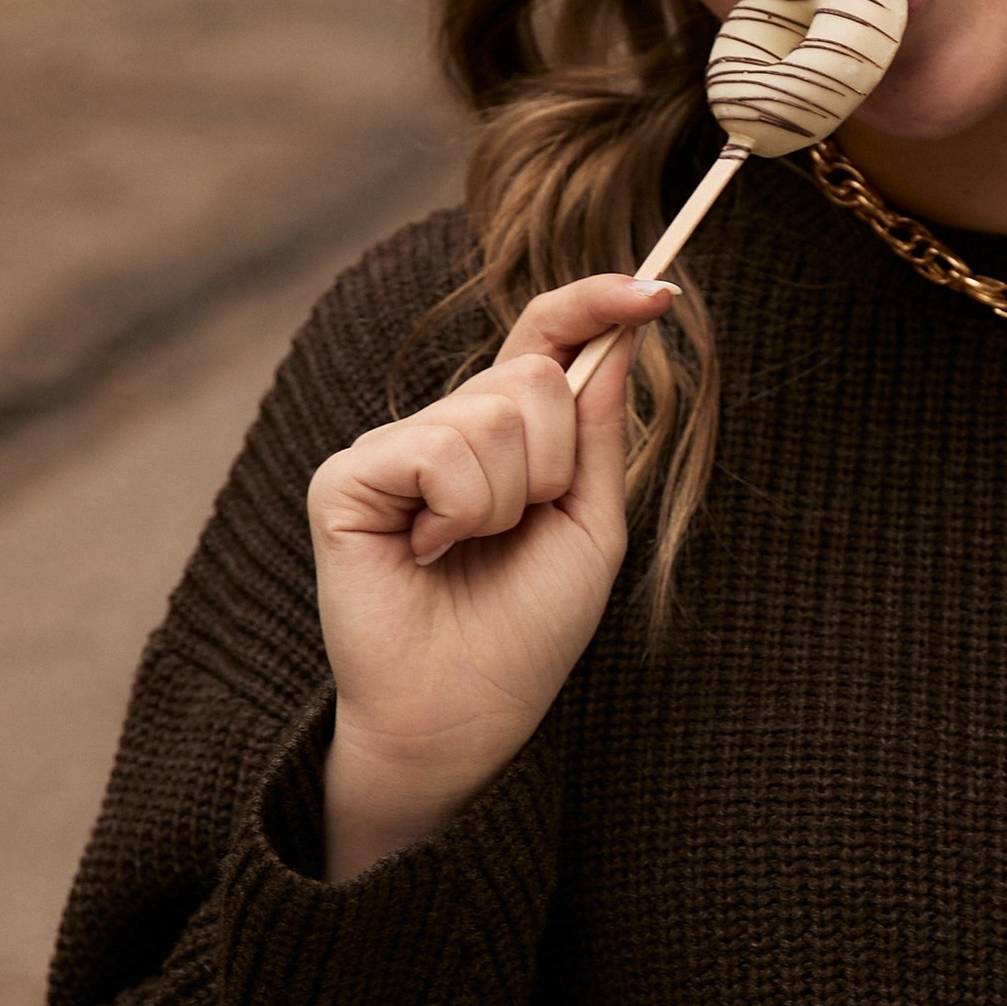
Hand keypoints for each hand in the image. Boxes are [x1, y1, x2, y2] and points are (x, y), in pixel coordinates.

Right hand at [308, 275, 675, 880]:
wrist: (467, 712)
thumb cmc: (527, 628)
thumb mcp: (590, 522)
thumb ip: (599, 430)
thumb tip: (624, 334)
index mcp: (506, 434)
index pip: (546, 338)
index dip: (596, 302)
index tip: (660, 292)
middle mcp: (445, 427)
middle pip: (533, 376)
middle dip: (555, 463)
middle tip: (517, 529)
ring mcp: (393, 448)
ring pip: (490, 415)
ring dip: (507, 500)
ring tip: (469, 549)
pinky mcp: (346, 476)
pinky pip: (438, 449)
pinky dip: (459, 510)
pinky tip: (429, 551)